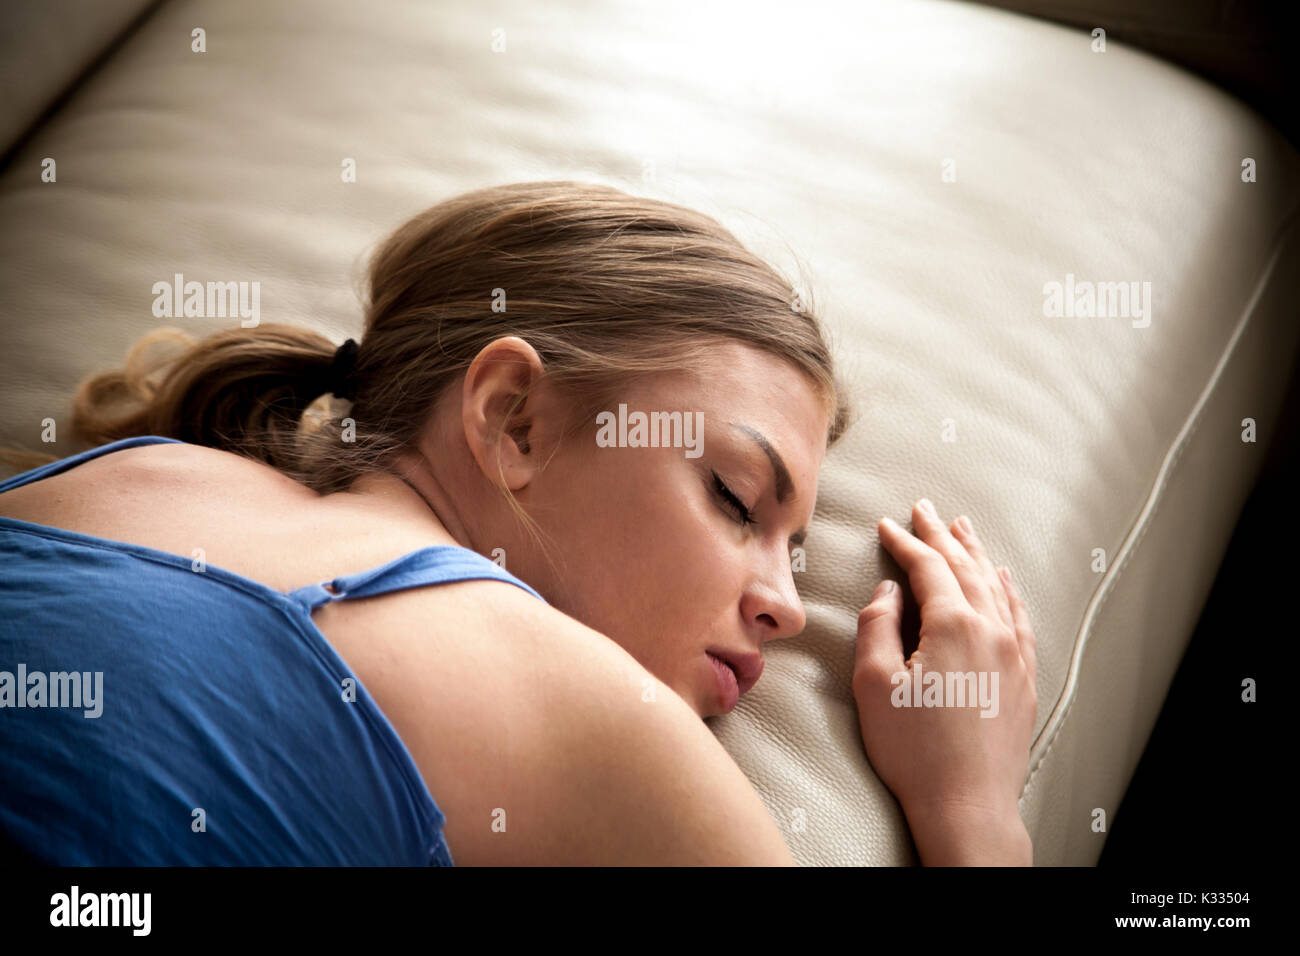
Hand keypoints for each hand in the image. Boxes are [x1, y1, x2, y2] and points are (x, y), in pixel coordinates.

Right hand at [853, 499, 1037, 847]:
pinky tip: (1002, 578)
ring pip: (995, 586)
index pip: (928, 567)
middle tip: (924, 509)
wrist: (967, 805)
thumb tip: (889, 592)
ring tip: (961, 528)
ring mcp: (1013, 653)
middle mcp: (991, 630)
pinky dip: (1007, 590)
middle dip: (941, 535)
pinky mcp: (1024, 677)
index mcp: (953, 626)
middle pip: (965, 567)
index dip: (905, 541)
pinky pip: (1019, 617)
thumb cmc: (915, 750)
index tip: (887, 524)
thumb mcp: (875, 684)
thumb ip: (878, 626)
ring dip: (975, 554)